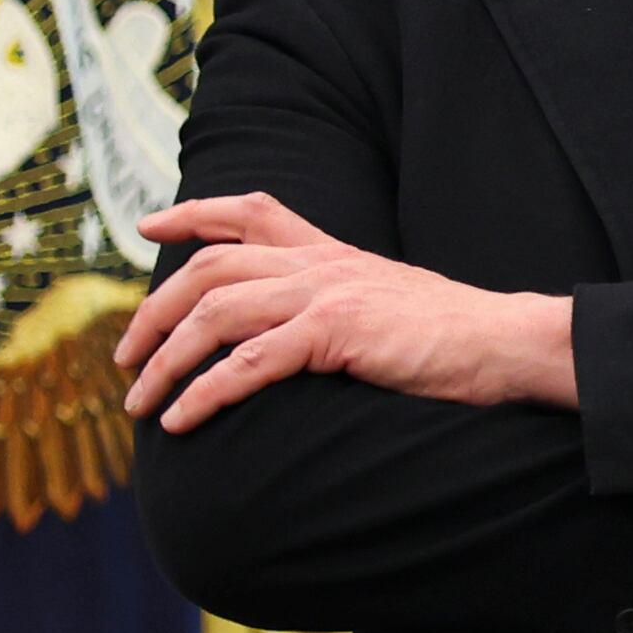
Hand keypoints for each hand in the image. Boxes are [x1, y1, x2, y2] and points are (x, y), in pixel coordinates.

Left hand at [117, 193, 575, 430]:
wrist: (506, 342)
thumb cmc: (460, 338)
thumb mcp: (393, 301)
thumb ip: (347, 301)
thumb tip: (313, 332)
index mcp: (335, 253)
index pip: (253, 213)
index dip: (193, 213)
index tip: (149, 228)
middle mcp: (321, 265)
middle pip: (208, 268)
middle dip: (153, 313)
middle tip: (125, 359)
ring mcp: (326, 294)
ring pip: (215, 315)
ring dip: (165, 361)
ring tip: (141, 402)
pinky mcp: (335, 332)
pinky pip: (247, 363)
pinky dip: (205, 393)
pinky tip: (183, 420)